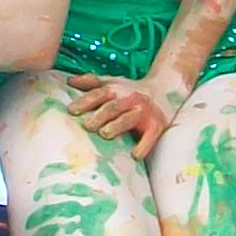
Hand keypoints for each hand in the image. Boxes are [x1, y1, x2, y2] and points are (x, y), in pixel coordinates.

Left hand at [66, 71, 190, 159]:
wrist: (166, 90)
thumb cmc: (131, 90)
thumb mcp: (112, 82)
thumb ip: (91, 82)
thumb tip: (69, 80)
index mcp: (116, 89)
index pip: (99, 94)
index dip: (85, 101)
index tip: (71, 110)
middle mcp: (130, 98)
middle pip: (113, 106)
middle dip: (99, 115)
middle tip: (86, 125)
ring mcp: (144, 111)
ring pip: (130, 118)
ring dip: (117, 126)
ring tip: (104, 134)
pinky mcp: (157, 125)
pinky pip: (150, 136)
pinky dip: (143, 146)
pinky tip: (134, 155)